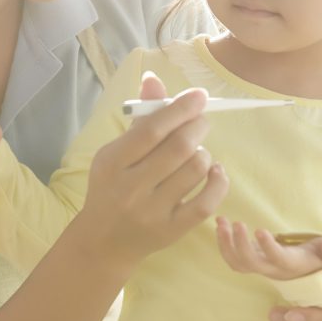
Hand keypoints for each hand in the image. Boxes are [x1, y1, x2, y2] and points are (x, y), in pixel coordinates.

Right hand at [74, 72, 229, 268]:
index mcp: (113, 162)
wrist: (103, 241)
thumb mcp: (115, 153)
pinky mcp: (172, 230)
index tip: (199, 96)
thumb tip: (154, 79)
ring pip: (195, 169)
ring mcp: (153, 212)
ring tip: (196, 151)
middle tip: (201, 121)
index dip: (179, 109)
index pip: (152, 130)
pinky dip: (218, 181)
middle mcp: (131, 188)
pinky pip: (207, 202)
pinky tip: (214, 171)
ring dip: (204, 153)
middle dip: (198, 126)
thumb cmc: (111, 187)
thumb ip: (139, 118)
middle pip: (179, 147)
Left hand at [216, 217, 321, 279]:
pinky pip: (231, 258)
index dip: (268, 247)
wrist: (303, 272)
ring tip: (221, 222)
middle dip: (240, 245)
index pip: (277, 259)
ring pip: (237, 263)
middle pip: (250, 263)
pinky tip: (219, 223)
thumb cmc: (316, 259)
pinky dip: (223, 243)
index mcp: (290, 265)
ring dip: (226, 244)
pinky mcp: (249, 261)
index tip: (260, 230)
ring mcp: (258, 266)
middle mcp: (271, 269)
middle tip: (235, 223)